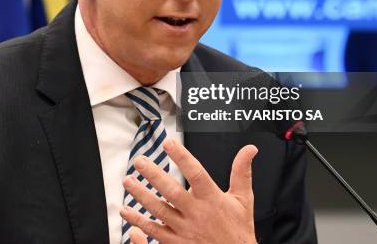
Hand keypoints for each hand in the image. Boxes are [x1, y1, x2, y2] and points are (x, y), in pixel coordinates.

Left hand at [120, 139, 257, 243]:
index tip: (168, 143)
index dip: (182, 157)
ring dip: (141, 195)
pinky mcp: (175, 243)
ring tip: (128, 181)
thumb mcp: (244, 200)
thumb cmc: (238, 230)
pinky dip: (139, 222)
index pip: (196, 173)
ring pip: (159, 210)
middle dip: (154, 175)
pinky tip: (127, 211)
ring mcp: (184, 229)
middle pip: (172, 191)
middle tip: (139, 161)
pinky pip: (154, 231)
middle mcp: (196, 213)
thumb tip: (249, 149)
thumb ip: (242, 172)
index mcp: (212, 199)